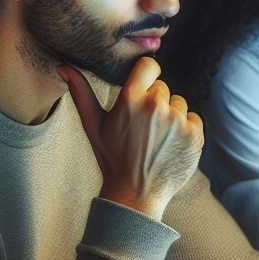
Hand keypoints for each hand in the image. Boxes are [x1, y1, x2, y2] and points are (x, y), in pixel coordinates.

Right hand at [61, 58, 203, 219]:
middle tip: (143, 128)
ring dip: (171, 116)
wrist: (136, 194)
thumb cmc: (112, 158)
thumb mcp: (93, 126)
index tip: (142, 90)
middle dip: (154, 103)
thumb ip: (81, 93)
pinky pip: (193, 118)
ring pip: (179, 103)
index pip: (149, 65)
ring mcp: (177, 120)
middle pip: (162, 88)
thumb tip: (64, 67)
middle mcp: (155, 106)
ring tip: (155, 139)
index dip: (146, 76)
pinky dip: (185, 130)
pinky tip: (169, 145)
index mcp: (131, 99)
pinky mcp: (194, 134)